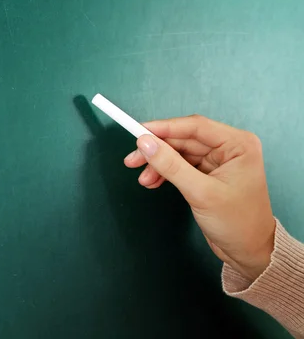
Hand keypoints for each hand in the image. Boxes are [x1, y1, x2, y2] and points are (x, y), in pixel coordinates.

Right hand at [124, 115, 275, 280]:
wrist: (249, 253)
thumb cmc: (237, 222)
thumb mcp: (201, 192)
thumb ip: (171, 166)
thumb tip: (145, 143)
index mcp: (237, 144)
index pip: (195, 127)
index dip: (164, 128)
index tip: (138, 132)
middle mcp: (228, 147)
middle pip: (183, 139)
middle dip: (157, 149)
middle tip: (132, 159)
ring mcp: (217, 161)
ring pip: (178, 153)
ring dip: (158, 163)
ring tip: (143, 178)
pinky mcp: (206, 174)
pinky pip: (179, 165)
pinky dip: (164, 172)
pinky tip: (152, 182)